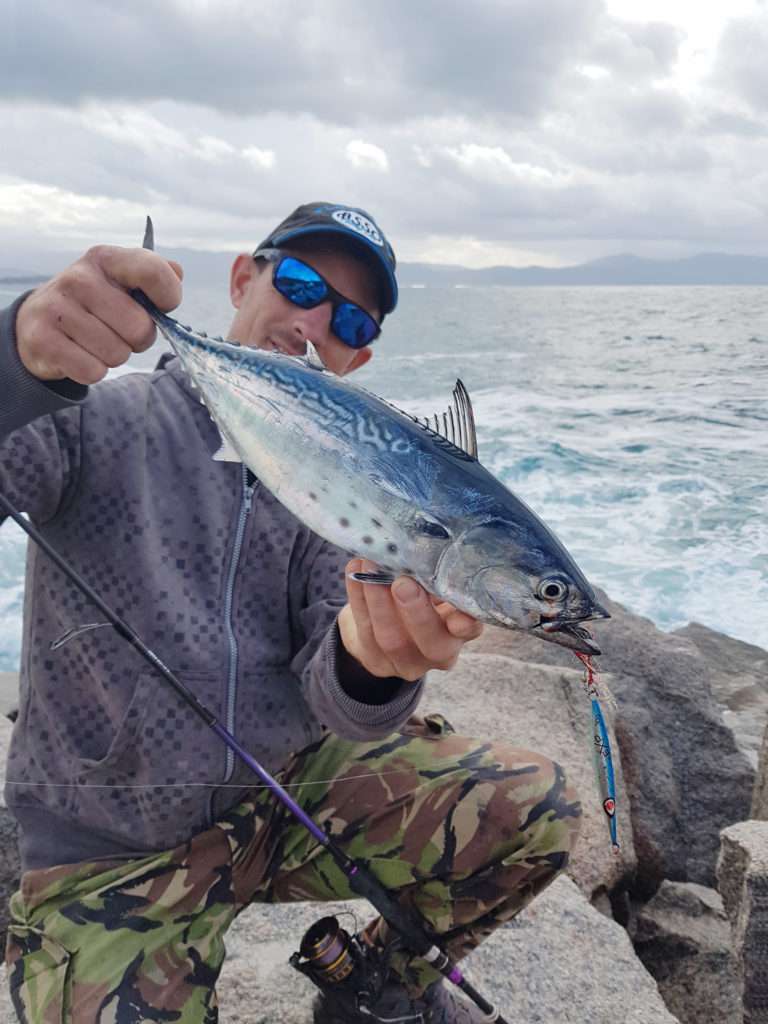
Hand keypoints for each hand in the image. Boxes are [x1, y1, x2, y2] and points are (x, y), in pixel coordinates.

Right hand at [15, 245, 183, 383]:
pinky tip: (80, 354)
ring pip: (117, 354)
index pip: (153, 272)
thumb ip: (154, 275)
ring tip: (96, 342)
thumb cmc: (95, 304)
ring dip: (114, 356)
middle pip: (140, 328)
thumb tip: (177, 272)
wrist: (38, 322)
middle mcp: (78, 278)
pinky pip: (93, 371)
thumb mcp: (122, 281)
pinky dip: (93, 371)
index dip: (168, 297)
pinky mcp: (41, 339)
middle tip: (119, 331)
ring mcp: (56, 308)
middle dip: (138, 339)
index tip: (160, 306)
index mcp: (104, 259)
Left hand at [338, 558, 483, 681]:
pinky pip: (364, 628)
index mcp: (459, 632)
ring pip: (391, 638)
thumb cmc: (421, 597)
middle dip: (416, 612)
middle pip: (432, 644)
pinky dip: (358, 596)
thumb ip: (437, 576)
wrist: (387, 624)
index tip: (459, 614)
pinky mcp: (375, 658)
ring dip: (379, 600)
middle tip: (403, 582)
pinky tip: (355, 570)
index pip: (469, 631)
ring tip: (372, 566)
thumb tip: (427, 546)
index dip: (466, 625)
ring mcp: (405, 660)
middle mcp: (437, 652)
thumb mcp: (436, 588)